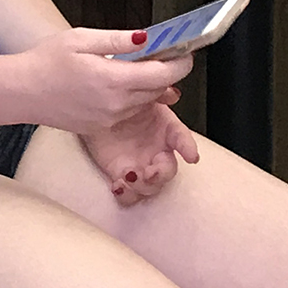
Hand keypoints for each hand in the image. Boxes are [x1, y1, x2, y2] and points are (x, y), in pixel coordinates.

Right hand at [12, 27, 191, 135]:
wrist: (21, 92)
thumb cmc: (46, 62)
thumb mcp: (82, 39)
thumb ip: (118, 40)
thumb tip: (147, 37)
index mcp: (113, 80)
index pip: (162, 75)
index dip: (180, 64)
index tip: (186, 53)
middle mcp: (115, 104)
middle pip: (158, 90)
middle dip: (166, 72)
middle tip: (164, 54)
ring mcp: (109, 119)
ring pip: (145, 102)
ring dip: (150, 85)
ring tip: (139, 65)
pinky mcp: (101, 127)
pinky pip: (128, 112)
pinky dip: (133, 97)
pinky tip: (120, 82)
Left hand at [82, 103, 198, 206]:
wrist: (96, 110)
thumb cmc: (123, 102)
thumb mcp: (140, 93)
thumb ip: (156, 92)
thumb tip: (171, 93)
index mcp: (166, 129)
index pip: (181, 137)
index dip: (188, 147)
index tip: (191, 156)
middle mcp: (157, 151)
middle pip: (168, 170)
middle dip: (162, 174)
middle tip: (151, 172)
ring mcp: (141, 165)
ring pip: (151, 187)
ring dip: (143, 187)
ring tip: (129, 177)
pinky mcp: (122, 176)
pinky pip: (129, 194)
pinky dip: (126, 194)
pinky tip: (118, 185)